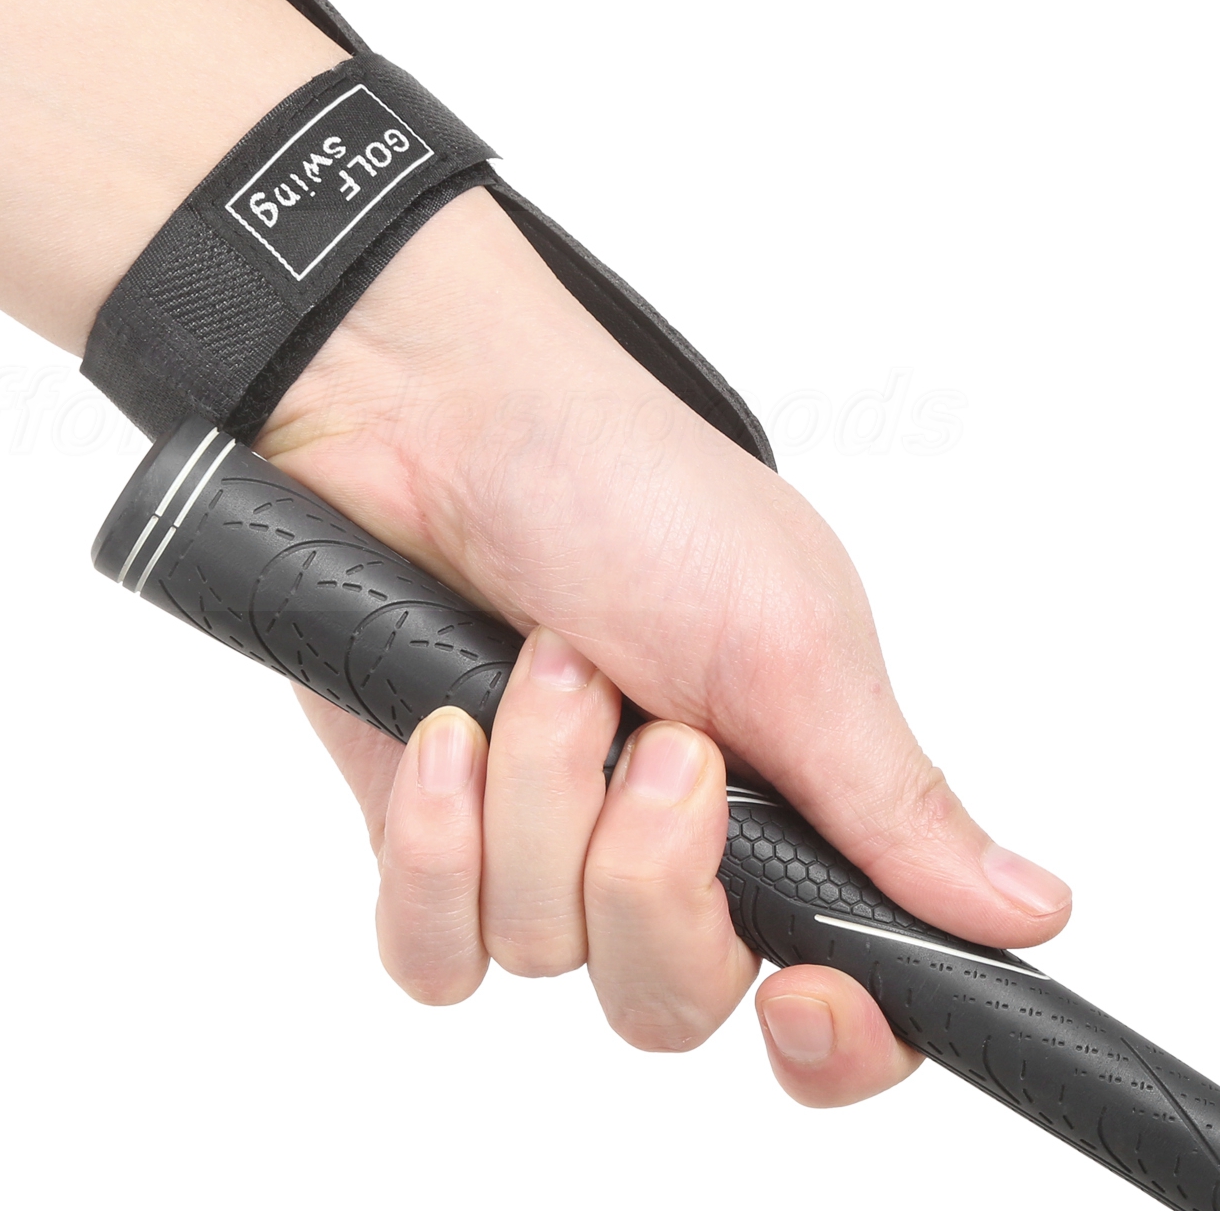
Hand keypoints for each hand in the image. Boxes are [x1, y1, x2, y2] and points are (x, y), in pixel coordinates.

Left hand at [260, 186, 1071, 1101]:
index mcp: (782, 799)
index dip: (830, 1037)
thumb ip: (888, 797)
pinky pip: (433, 948)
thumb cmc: (623, 489)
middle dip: (652, 872)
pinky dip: (437, 844)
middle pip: (672, 998)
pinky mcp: (428, 833)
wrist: (443, 416)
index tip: (808, 992)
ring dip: (541, 797)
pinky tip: (446, 734)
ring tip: (542, 662)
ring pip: (542, 954)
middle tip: (660, 734)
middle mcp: (662, 841)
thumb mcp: (786, 637)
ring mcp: (538, 842)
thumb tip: (1025, 910)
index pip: (831, 998)